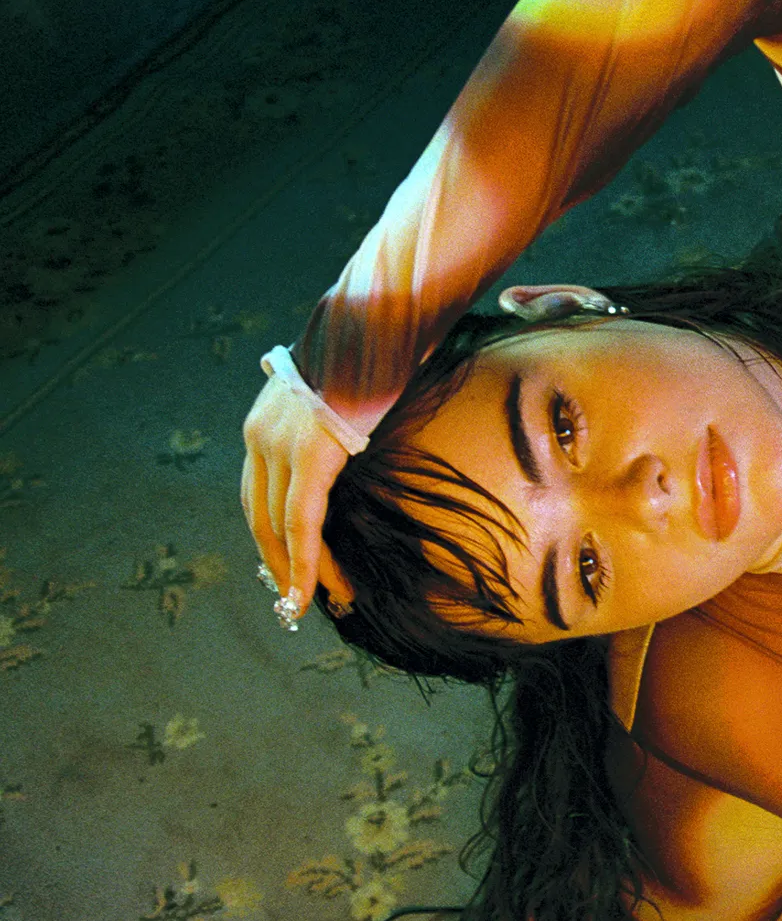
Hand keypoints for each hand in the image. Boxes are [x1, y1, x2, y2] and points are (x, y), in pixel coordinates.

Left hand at [241, 372, 355, 621]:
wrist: (381, 317)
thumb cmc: (375, 350)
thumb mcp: (341, 391)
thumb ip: (330, 422)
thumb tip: (349, 440)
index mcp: (264, 422)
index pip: (259, 496)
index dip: (273, 538)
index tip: (291, 571)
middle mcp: (261, 435)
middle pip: (261, 517)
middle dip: (280, 564)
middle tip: (298, 600)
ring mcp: (281, 444)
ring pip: (280, 526)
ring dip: (300, 570)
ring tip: (318, 603)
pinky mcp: (310, 453)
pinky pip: (304, 519)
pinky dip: (307, 559)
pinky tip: (316, 587)